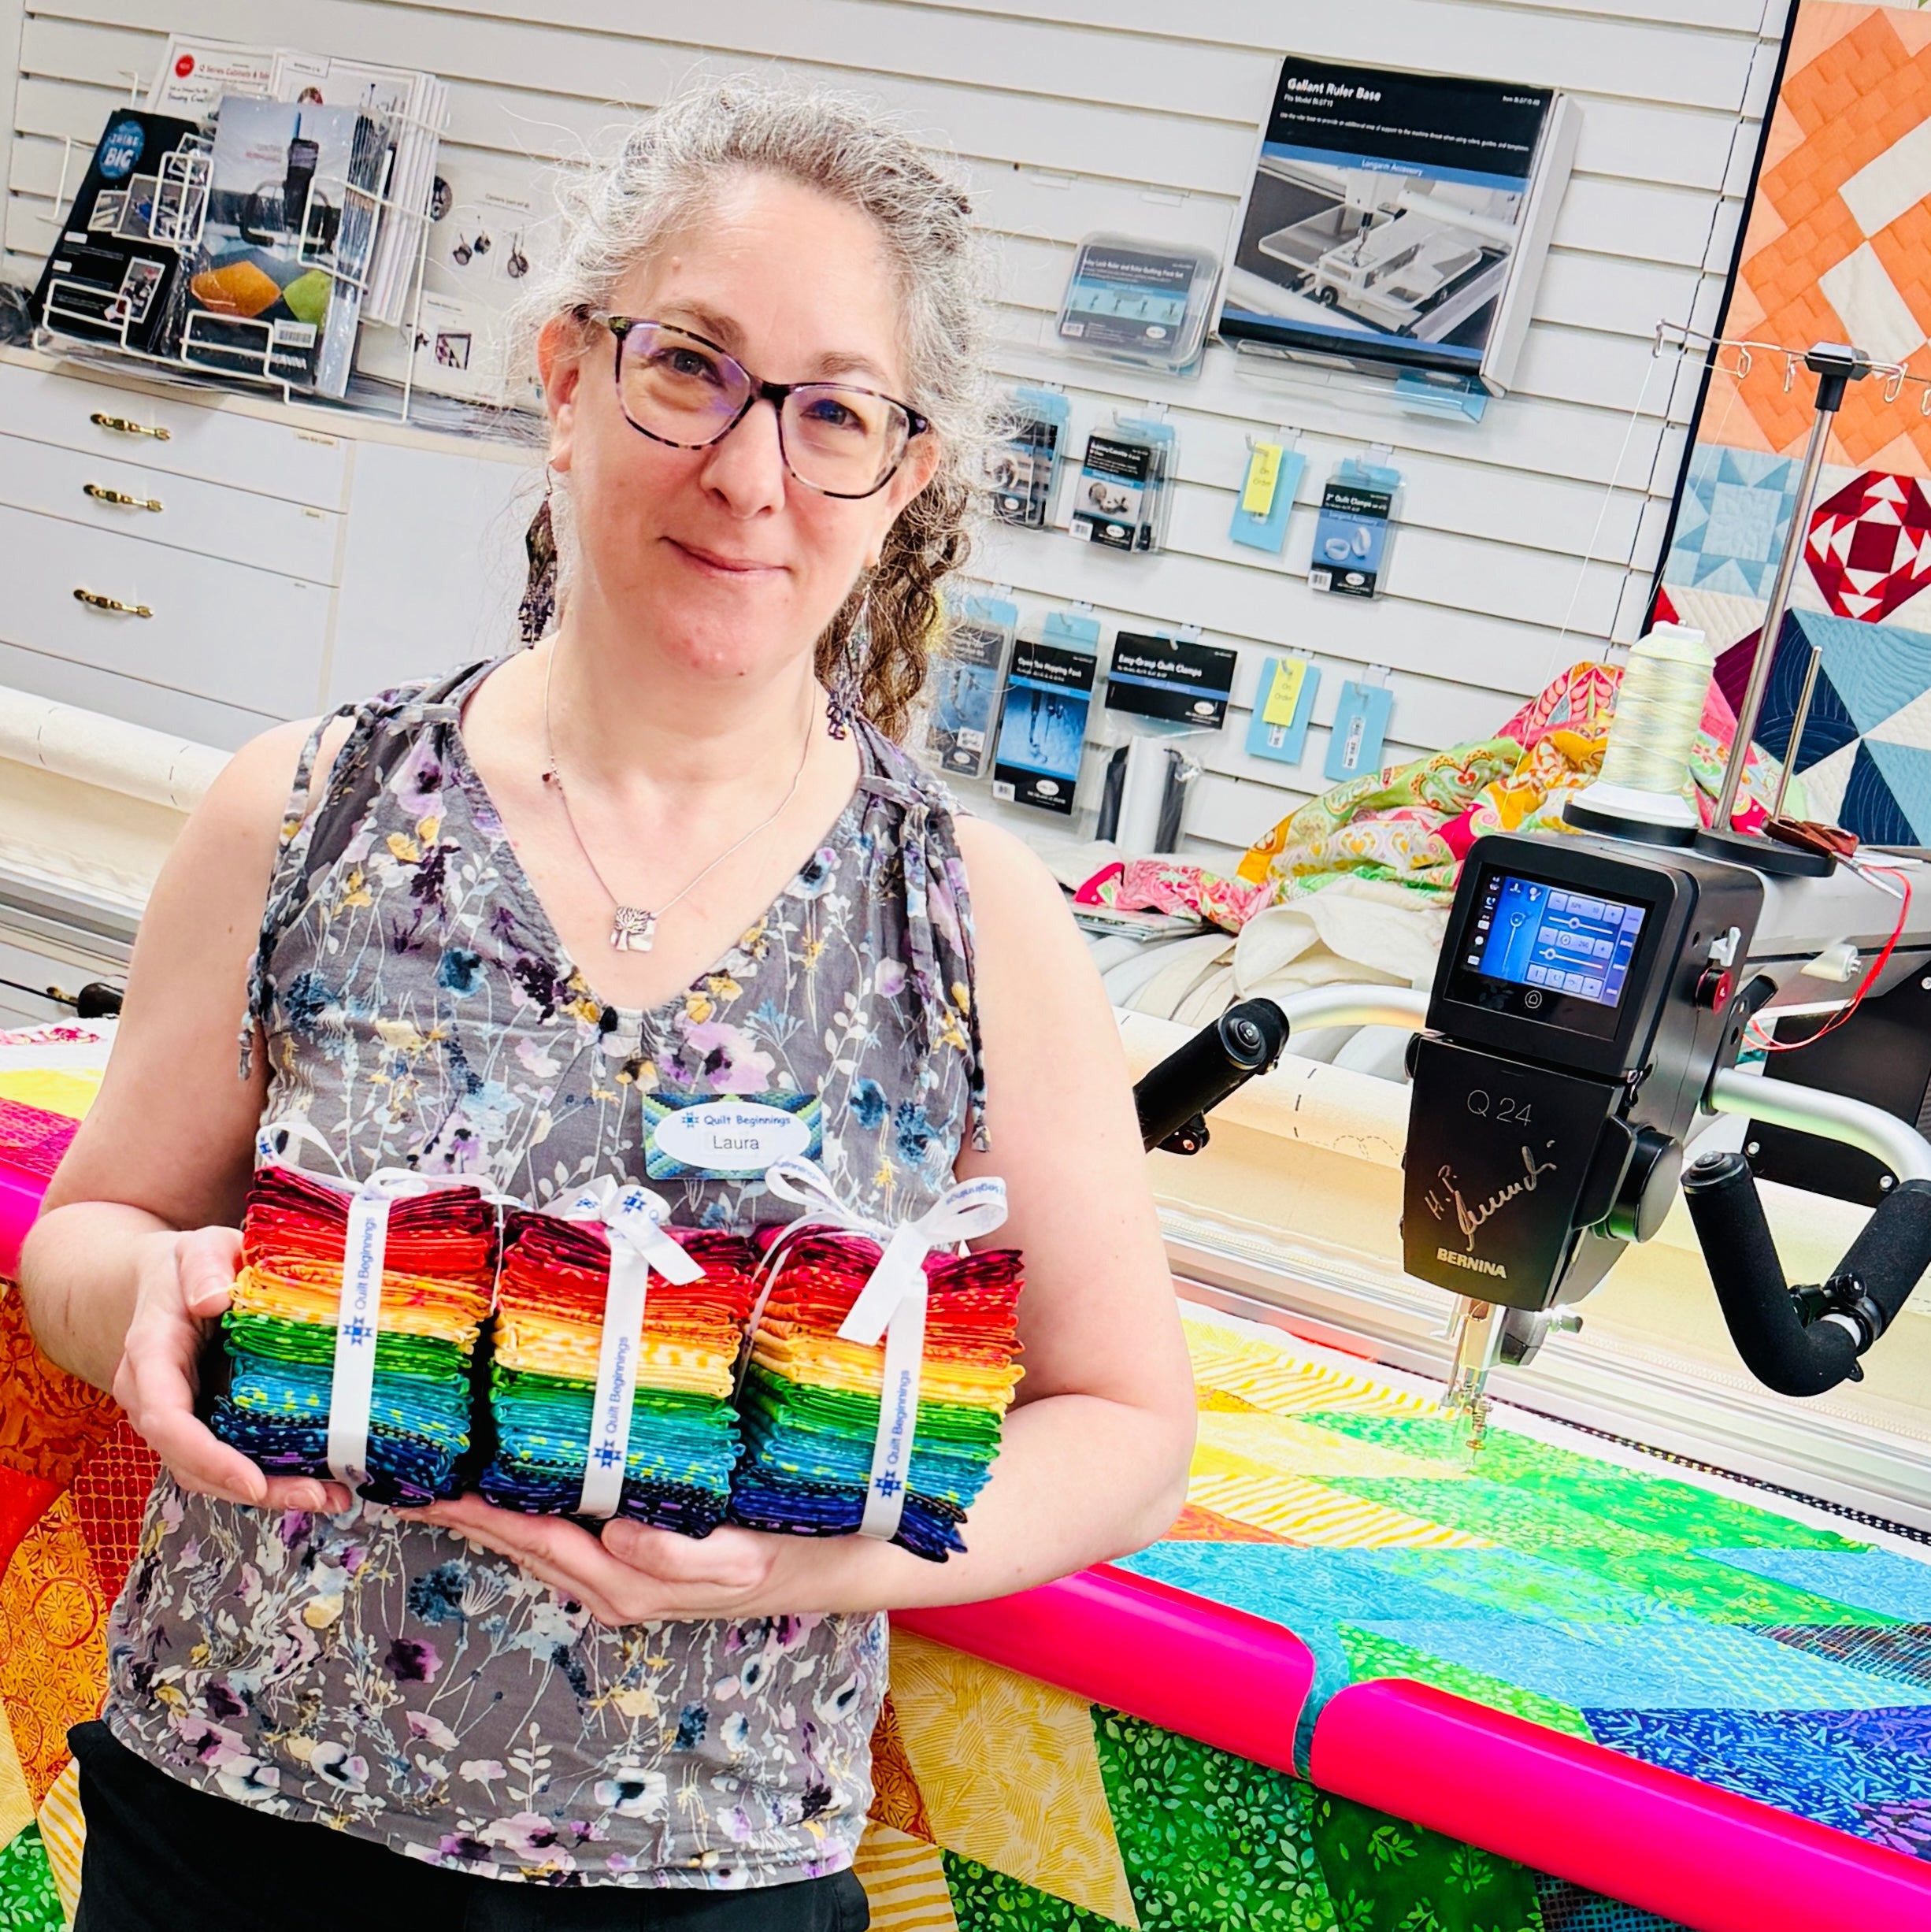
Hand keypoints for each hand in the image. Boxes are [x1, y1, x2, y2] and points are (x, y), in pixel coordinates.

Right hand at [113, 1225, 350, 1515]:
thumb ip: (203, 1264)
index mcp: (150, 1358)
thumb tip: (213, 1297)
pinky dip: (273, 1476)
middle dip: (253, 1488)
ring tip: (331, 1497)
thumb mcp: (197, 1247)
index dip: (207, 1456)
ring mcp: (181, 1416)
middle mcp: (157, 1399)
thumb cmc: (185, 1265)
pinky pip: (233, 1459)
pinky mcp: (207, 1422)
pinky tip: (321, 1481)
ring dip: (270, 1492)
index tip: (251, 1480)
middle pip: (193, 1463)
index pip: (166, 1419)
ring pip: (214, 1472)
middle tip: (315, 1497)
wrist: (164, 1281)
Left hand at [402, 1494, 786, 1626]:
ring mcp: (623, 1580)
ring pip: (540, 1546)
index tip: (434, 1492)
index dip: (482, 1515)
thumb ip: (674, 1553)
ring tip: (446, 1489)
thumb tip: (612, 1534)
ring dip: (492, 1518)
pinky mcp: (637, 1564)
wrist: (827, 1567)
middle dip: (469, 1516)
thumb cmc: (785, 1553)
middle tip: (414, 1482)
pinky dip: (530, 1518)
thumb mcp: (737, 1557)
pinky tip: (518, 1495)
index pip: (537, 1540)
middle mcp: (614, 1587)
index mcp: (628, 1583)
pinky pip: (567, 1541)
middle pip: (524, 1546)